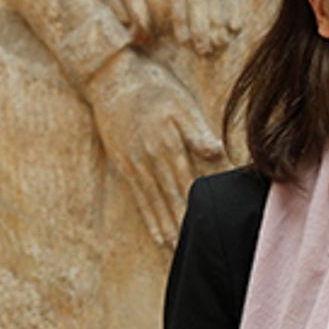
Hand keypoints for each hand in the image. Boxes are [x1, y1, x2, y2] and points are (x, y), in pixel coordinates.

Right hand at [86, 48, 221, 242]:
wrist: (112, 79)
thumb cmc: (153, 86)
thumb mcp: (180, 102)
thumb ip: (196, 130)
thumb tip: (215, 153)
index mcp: (169, 144)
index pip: (191, 182)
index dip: (201, 205)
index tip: (213, 224)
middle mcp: (151, 159)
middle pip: (172, 199)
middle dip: (185, 225)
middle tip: (200, 247)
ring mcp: (136, 164)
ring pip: (155, 204)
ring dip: (168, 228)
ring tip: (179, 250)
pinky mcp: (125, 164)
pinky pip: (139, 198)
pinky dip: (149, 218)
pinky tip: (157, 234)